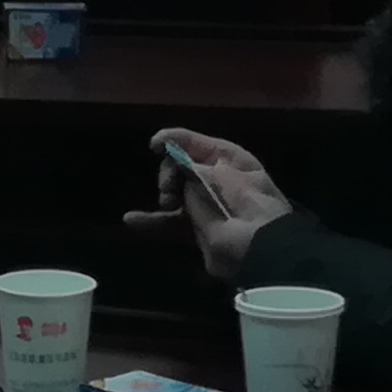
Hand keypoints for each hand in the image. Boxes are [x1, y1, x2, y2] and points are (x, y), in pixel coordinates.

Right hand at [120, 127, 291, 282]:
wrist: (260, 251)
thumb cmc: (250, 207)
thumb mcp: (227, 178)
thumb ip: (198, 168)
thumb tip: (178, 163)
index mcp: (231, 161)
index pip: (198, 144)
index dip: (175, 140)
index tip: (154, 145)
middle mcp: (217, 178)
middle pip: (182, 165)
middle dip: (170, 171)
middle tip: (169, 187)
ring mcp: (205, 203)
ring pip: (175, 190)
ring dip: (164, 192)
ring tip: (166, 201)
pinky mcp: (195, 228)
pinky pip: (169, 220)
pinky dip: (150, 220)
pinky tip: (131, 219)